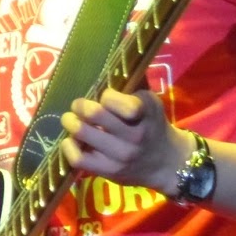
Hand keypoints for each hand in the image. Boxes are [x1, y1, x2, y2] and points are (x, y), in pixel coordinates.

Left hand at [60, 88, 186, 194]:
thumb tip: (113, 64)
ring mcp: (120, 155)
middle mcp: (133, 135)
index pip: (115, 99)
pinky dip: (68, 147)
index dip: (105, 95)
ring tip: (70, 120)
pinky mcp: (109, 171)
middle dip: (79, 105)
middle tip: (77, 105)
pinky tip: (71, 140)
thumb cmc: (153, 124)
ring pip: (82, 134)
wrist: (166, 162)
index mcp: (144, 112)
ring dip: (71, 123)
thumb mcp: (151, 101)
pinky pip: (79, 159)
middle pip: (93, 114)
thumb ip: (133, 85)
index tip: (104, 96)